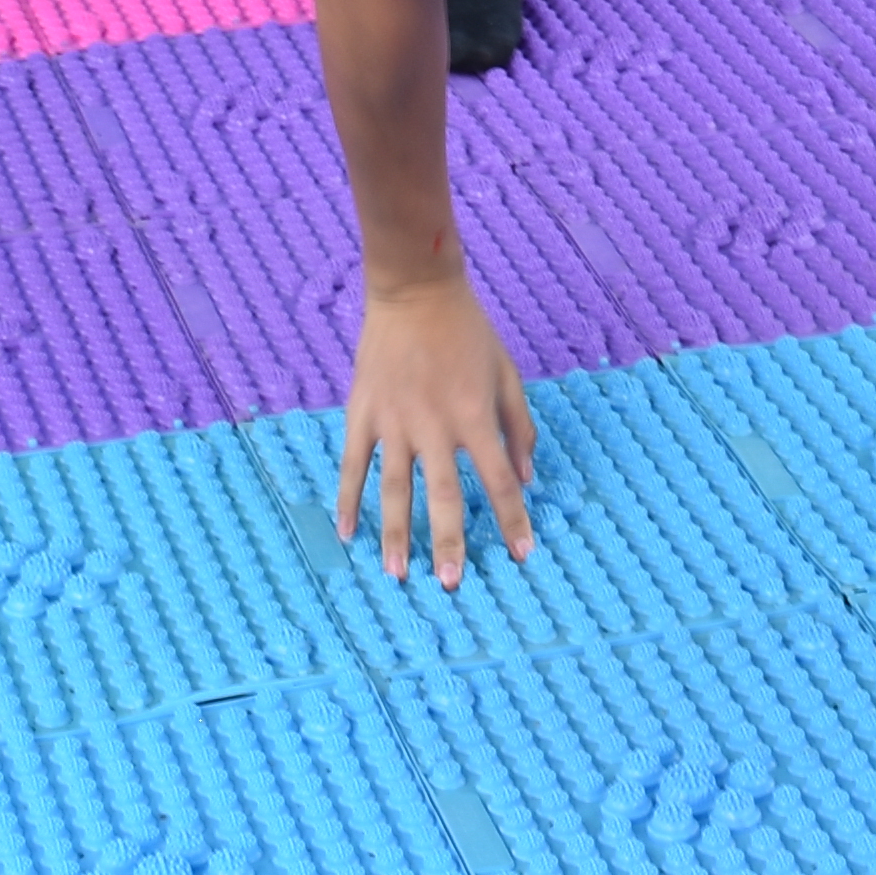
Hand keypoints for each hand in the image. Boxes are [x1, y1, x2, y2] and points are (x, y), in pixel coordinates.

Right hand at [336, 271, 535, 585]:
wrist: (415, 290)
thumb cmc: (468, 331)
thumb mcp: (507, 374)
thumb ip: (520, 428)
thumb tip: (528, 479)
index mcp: (475, 416)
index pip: (499, 481)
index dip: (512, 520)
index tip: (521, 555)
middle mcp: (435, 425)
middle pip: (444, 495)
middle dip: (448, 542)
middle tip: (450, 585)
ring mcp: (394, 421)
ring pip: (394, 488)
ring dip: (395, 534)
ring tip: (396, 574)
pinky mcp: (363, 412)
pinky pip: (353, 464)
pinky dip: (348, 498)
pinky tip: (348, 532)